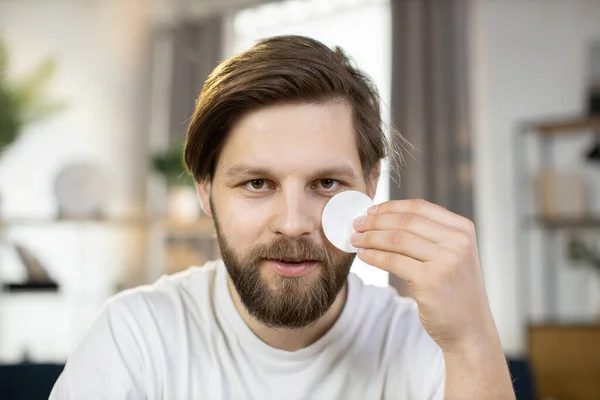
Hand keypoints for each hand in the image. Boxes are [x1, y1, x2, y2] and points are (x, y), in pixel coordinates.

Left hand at [350, 199, 497, 352]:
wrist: (471, 329)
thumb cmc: (455, 291)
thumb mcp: (452, 255)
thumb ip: (430, 235)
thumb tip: (385, 218)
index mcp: (463, 229)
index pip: (419, 207)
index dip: (390, 207)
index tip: (370, 210)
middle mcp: (458, 241)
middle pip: (406, 221)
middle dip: (375, 221)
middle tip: (356, 224)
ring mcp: (446, 260)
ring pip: (397, 239)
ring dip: (370, 237)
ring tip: (355, 239)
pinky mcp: (431, 280)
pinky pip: (393, 261)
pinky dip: (374, 256)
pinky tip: (363, 255)